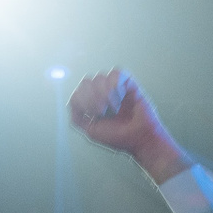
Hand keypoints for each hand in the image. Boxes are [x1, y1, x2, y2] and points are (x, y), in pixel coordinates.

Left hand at [67, 69, 188, 182]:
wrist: (139, 138)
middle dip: (91, 98)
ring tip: (114, 108)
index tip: (93, 116)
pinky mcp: (128, 83)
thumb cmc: (118, 136)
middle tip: (102, 112)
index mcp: (92, 104)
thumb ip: (77, 118)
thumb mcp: (91, 131)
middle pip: (86, 82)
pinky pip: (116, 73)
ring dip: (104, 94)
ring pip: (99, 77)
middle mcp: (102, 94)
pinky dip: (115, 86)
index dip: (82, 101)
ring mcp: (114, 87)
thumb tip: (72, 102)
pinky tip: (122, 98)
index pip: (78, 92)